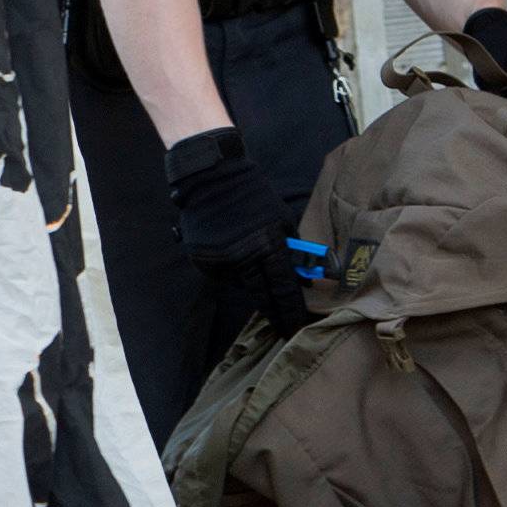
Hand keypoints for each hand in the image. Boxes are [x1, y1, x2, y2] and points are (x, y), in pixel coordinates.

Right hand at [165, 128, 309, 338]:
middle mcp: (241, 257)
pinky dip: (230, 270)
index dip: (290, 311)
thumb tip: (305, 280)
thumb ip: (293, 252)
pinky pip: (221, 275)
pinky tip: (231, 253)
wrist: (211, 177)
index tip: (296, 329)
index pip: (283, 289)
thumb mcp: (282, 219)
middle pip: (260, 296)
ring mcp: (218, 259)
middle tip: (282, 328)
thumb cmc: (254, 195)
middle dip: (274, 313)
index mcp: (266, 246)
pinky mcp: (200, 258)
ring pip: (239, 284)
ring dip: (250, 282)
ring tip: (249, 262)